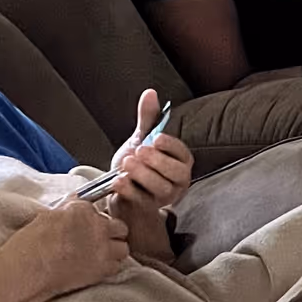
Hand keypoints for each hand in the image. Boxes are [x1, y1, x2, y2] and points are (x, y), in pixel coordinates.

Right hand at [6, 193, 130, 301]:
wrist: (28, 268)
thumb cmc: (30, 243)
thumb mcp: (48, 216)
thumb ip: (68, 209)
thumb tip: (76, 204)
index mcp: (83, 209)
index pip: (100, 211)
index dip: (94, 222)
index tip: (88, 229)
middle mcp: (98, 225)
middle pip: (120, 227)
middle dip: (111, 234)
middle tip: (98, 243)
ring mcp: (104, 247)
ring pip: (123, 248)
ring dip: (114, 252)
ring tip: (98, 257)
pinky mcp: (104, 268)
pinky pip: (117, 266)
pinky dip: (109, 268)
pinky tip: (94, 269)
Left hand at [111, 88, 193, 208]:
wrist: (121, 187)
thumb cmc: (137, 163)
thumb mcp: (142, 138)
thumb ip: (148, 118)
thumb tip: (150, 93)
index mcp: (181, 162)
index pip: (183, 154)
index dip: (171, 146)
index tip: (156, 138)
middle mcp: (177, 181)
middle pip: (176, 173)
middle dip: (158, 161)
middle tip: (139, 151)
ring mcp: (164, 196)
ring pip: (161, 188)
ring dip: (144, 175)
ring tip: (127, 164)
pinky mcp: (148, 208)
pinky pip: (142, 201)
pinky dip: (129, 190)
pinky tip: (118, 180)